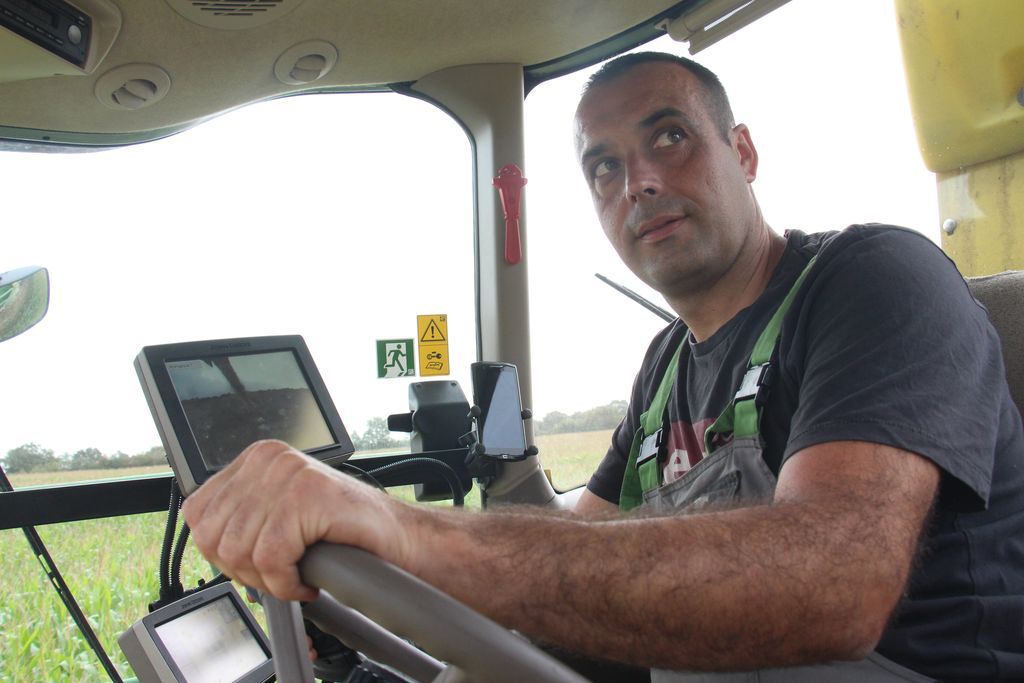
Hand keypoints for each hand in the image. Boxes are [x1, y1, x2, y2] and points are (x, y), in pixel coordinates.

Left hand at [182, 439, 411, 601]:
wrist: (396, 537)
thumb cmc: (344, 531)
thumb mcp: (280, 514)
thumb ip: (243, 518)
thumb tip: (206, 541)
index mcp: (257, 458)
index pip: (198, 514)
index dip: (222, 553)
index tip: (254, 564)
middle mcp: (269, 459)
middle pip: (214, 537)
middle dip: (244, 571)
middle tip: (278, 574)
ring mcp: (288, 473)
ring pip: (240, 551)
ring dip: (269, 580)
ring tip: (296, 575)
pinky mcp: (306, 495)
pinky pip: (272, 559)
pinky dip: (288, 583)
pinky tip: (308, 579)